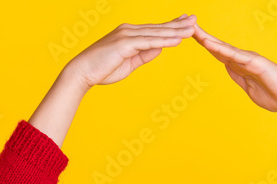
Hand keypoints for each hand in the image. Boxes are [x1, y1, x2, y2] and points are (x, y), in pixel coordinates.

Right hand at [64, 15, 197, 89]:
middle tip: (194, 19)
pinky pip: (149, 42)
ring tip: (192, 29)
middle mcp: (129, 31)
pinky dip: (165, 40)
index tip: (185, 23)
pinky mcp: (125, 44)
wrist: (82, 72)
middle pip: (158, 27)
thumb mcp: (129, 63)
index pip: (154, 29)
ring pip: (156, 33)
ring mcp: (127, 35)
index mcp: (129, 35)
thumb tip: (159, 49)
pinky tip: (178, 40)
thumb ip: (144, 55)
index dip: (171, 26)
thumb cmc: (102, 70)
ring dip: (176, 31)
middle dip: (178, 24)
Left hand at [191, 22, 276, 114]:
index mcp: (240, 65)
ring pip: (224, 47)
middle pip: (217, 45)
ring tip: (192, 29)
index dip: (203, 43)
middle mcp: (243, 58)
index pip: (217, 52)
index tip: (189, 35)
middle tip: (184, 23)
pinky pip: (235, 55)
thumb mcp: (249, 88)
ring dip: (207, 38)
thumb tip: (227, 67)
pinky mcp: (256, 63)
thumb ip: (238, 77)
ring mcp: (249, 59)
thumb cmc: (275, 95)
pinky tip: (209, 43)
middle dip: (200, 35)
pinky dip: (221, 49)